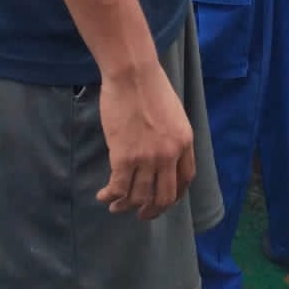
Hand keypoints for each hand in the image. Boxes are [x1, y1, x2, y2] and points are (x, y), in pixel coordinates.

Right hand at [95, 62, 195, 219]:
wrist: (133, 74)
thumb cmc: (151, 87)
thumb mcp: (174, 114)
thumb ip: (172, 137)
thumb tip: (163, 156)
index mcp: (184, 142)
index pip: (185, 180)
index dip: (174, 196)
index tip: (162, 201)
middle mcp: (169, 155)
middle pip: (164, 197)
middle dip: (152, 210)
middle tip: (141, 214)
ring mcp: (148, 158)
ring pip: (138, 196)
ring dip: (126, 206)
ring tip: (116, 205)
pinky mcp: (125, 157)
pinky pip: (118, 188)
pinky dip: (110, 196)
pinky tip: (103, 196)